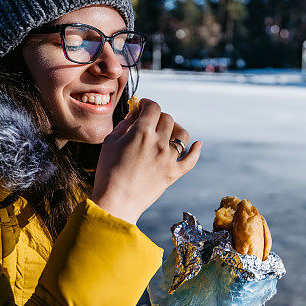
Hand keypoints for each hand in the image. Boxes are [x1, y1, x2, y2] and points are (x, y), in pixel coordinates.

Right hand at [90, 98, 201, 223]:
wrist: (116, 202)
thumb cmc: (108, 172)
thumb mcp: (110, 142)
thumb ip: (125, 124)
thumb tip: (135, 114)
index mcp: (142, 132)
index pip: (153, 107)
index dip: (147, 103)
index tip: (142, 106)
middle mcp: (159, 142)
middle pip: (167, 118)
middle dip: (157, 116)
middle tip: (149, 121)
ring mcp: (169, 158)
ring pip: (182, 134)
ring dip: (175, 128)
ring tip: (167, 131)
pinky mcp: (174, 173)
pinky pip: (191, 159)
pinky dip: (196, 150)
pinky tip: (198, 144)